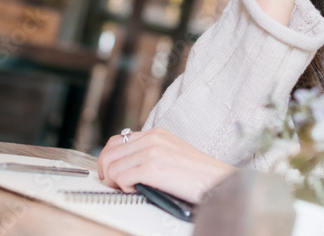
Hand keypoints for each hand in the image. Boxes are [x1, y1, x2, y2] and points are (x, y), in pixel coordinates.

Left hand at [96, 127, 235, 203]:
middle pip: (109, 152)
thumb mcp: (172, 154)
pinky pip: (121, 177)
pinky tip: (138, 190)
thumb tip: (128, 165)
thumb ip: (151, 153)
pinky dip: (124, 188)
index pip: (117, 141)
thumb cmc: (199, 175)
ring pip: (111, 166)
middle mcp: (153, 138)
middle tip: (114, 184)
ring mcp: (152, 151)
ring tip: (129, 188)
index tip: (111, 173)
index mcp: (157, 133)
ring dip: (115, 181)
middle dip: (106, 171)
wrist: (218, 182)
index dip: (108, 159)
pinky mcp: (152, 167)